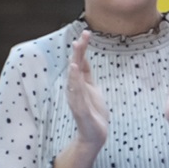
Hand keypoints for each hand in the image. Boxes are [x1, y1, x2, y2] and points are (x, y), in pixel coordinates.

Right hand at [55, 31, 109, 167]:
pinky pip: (76, 93)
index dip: (83, 48)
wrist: (94, 135)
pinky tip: (74, 71)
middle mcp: (75, 88)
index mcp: (80, 83)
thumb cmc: (93, 112)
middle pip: (76, 66)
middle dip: (79, 51)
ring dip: (75, 64)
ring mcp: (76, 98)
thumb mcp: (91, 88)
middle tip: (83, 36)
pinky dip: (74, 82)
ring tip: (77, 50)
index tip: (87, 33)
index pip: (81, 62)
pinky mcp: (80, 109)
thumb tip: (83, 59)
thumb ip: (86, 75)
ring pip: (74, 78)